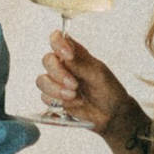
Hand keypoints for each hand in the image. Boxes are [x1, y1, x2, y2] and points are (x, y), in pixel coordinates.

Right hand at [39, 30, 138, 145]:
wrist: (111, 115)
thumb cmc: (109, 91)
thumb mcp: (98, 75)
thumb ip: (81, 66)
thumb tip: (64, 58)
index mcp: (76, 54)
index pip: (58, 39)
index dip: (58, 44)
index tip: (68, 56)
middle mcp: (64, 66)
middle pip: (47, 60)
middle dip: (58, 73)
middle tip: (74, 85)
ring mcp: (58, 82)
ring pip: (42, 80)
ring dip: (56, 90)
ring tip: (73, 96)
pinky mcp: (55, 98)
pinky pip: (45, 97)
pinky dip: (58, 101)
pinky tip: (73, 103)